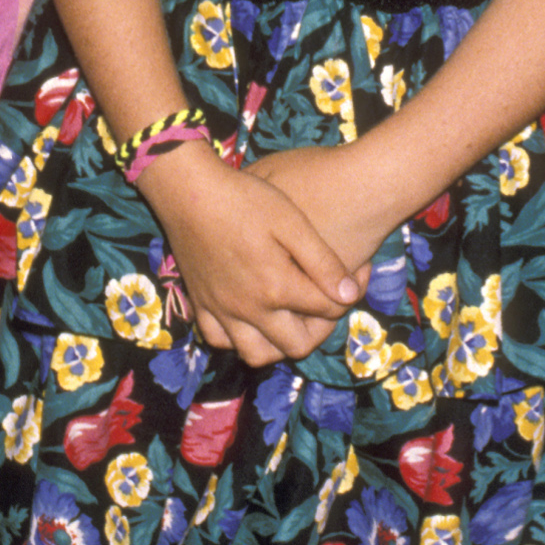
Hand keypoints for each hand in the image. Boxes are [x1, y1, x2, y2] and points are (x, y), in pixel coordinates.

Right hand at [136, 145, 364, 368]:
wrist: (188, 190)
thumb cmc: (244, 198)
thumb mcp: (292, 221)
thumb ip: (322, 262)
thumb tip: (349, 295)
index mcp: (277, 287)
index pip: (328, 310)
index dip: (350, 293)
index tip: (356, 274)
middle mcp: (249, 309)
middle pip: (297, 345)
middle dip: (321, 329)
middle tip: (326, 303)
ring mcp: (221, 310)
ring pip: (256, 354)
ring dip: (279, 345)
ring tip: (291, 320)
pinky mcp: (200, 303)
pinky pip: (218, 339)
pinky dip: (237, 338)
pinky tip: (249, 318)